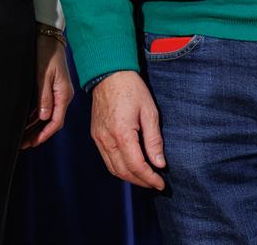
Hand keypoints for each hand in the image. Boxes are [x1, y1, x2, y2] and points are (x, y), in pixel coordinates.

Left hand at [22, 33, 72, 147]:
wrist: (48, 35)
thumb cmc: (46, 53)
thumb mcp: (43, 75)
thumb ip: (44, 97)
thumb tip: (43, 117)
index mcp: (63, 94)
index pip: (56, 120)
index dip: (45, 133)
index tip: (34, 142)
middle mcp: (62, 95)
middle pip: (52, 121)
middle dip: (38, 134)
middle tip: (24, 144)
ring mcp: (58, 92)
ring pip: (47, 115)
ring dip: (35, 126)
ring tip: (23, 137)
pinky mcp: (52, 87)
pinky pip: (45, 106)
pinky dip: (35, 116)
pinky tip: (25, 122)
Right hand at [89, 71, 164, 189]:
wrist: (109, 73)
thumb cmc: (131, 89)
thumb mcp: (149, 112)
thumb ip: (154, 140)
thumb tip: (159, 163)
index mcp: (122, 133)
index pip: (137, 166)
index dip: (150, 178)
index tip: (161, 183)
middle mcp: (107, 139)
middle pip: (123, 172)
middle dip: (140, 181)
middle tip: (155, 183)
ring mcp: (98, 138)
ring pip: (112, 168)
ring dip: (129, 177)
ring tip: (144, 178)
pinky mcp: (95, 134)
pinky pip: (106, 158)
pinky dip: (118, 168)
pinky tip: (130, 166)